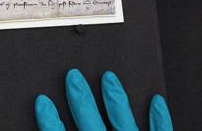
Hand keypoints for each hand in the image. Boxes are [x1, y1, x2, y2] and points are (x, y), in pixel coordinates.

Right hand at [35, 69, 172, 130]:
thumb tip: (50, 130)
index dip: (49, 120)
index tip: (43, 102)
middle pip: (89, 121)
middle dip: (80, 97)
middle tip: (74, 76)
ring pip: (122, 121)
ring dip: (114, 98)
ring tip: (109, 77)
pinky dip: (159, 119)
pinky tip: (157, 101)